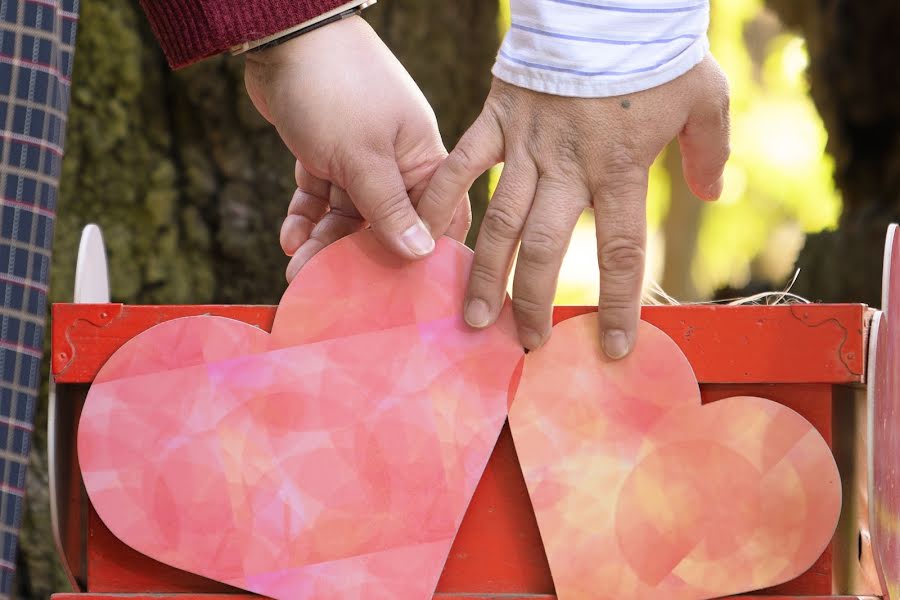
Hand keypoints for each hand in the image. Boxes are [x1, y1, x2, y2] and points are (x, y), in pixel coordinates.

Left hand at [244, 16, 470, 279]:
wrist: (282, 39)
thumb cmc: (336, 90)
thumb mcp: (363, 157)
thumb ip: (389, 208)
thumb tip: (420, 253)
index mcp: (422, 159)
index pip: (436, 216)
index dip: (422, 253)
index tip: (402, 289)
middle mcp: (395, 163)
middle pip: (384, 224)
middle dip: (356, 255)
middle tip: (328, 285)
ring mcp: (359, 159)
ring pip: (347, 215)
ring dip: (323, 241)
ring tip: (297, 267)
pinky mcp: (325, 154)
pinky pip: (319, 197)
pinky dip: (305, 216)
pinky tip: (290, 236)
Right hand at [417, 56, 729, 357]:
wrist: (605, 1)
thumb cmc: (656, 52)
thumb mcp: (702, 98)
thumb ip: (709, 151)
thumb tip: (715, 193)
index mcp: (619, 169)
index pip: (619, 254)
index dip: (617, 307)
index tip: (611, 349)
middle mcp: (568, 168)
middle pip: (546, 249)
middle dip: (535, 302)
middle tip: (526, 344)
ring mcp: (526, 146)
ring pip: (499, 221)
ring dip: (485, 274)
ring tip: (474, 318)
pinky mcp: (496, 121)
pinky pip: (461, 167)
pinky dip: (440, 202)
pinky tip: (424, 239)